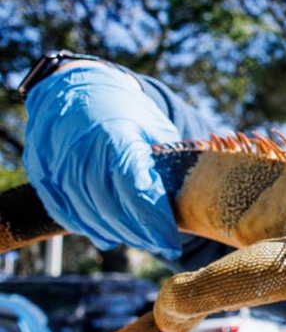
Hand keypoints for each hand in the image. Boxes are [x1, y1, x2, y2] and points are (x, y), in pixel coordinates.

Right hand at [24, 63, 182, 258]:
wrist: (79, 85)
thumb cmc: (126, 110)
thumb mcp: (155, 126)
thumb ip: (170, 160)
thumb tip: (197, 194)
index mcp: (116, 139)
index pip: (137, 193)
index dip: (155, 223)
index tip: (172, 242)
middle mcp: (82, 152)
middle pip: (112, 208)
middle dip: (139, 234)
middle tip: (161, 246)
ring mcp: (57, 162)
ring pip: (88, 213)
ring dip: (116, 234)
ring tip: (140, 242)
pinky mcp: (41, 171)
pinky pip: (64, 210)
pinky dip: (88, 227)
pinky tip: (109, 236)